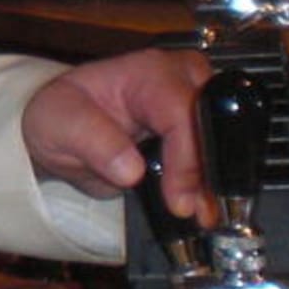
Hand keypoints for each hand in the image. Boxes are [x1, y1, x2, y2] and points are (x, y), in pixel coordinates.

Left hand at [23, 47, 214, 225]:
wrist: (65, 129)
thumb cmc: (62, 116)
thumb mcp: (61, 124)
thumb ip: (93, 142)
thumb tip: (131, 170)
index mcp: (147, 71)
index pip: (181, 110)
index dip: (186, 158)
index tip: (178, 198)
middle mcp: (181, 79)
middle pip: (217, 123)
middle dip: (211, 172)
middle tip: (198, 212)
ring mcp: (197, 102)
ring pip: (228, 140)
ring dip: (217, 183)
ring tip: (201, 216)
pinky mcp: (201, 126)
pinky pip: (221, 155)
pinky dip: (212, 185)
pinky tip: (202, 208)